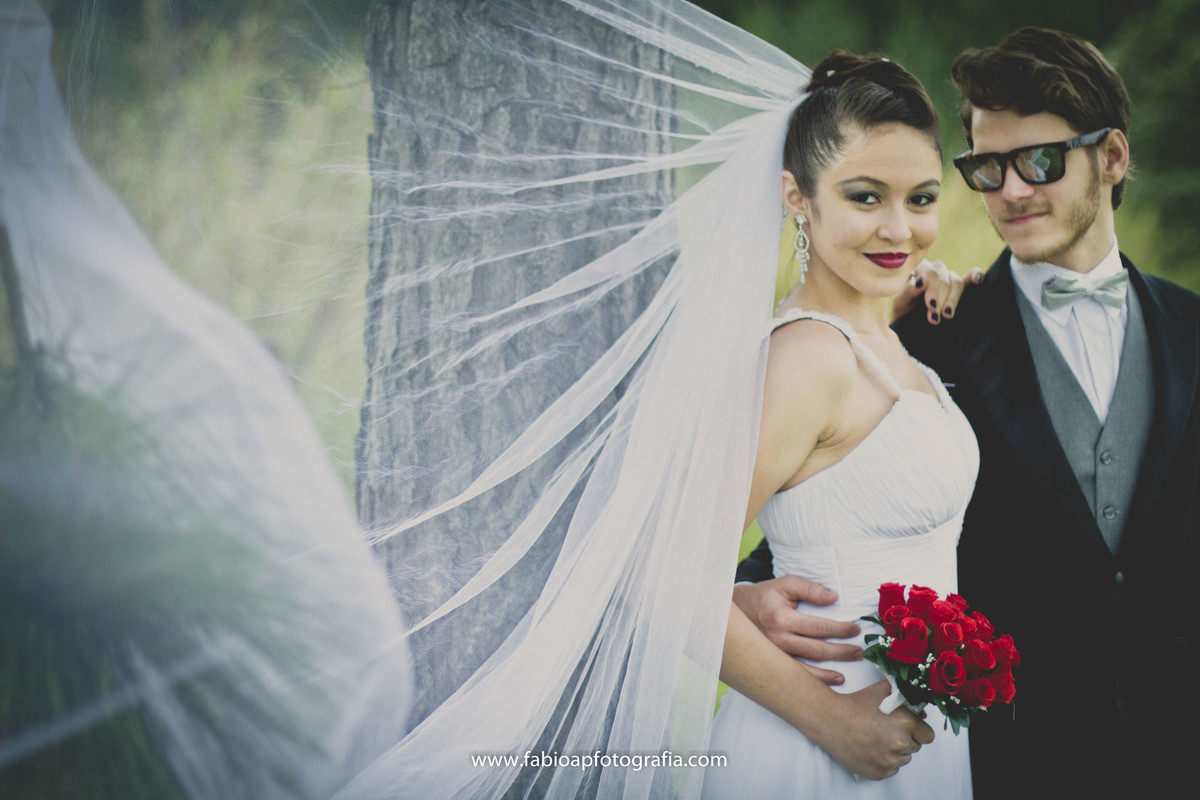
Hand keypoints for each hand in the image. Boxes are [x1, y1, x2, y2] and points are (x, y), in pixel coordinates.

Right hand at [732, 576, 861, 685]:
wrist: (735, 613)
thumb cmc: (764, 596)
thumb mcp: (785, 584)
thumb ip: (809, 588)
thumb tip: (833, 597)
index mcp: (781, 618)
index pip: (818, 627)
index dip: (840, 629)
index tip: (855, 629)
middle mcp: (777, 640)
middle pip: (816, 650)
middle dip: (841, 652)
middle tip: (859, 651)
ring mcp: (774, 655)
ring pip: (807, 669)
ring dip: (830, 672)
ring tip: (848, 671)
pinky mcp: (773, 664)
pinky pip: (797, 676)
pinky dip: (816, 681)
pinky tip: (832, 680)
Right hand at [813, 681, 935, 780]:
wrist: (830, 720)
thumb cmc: (855, 705)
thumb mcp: (882, 691)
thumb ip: (905, 696)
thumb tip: (921, 709)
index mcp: (906, 722)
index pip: (928, 735)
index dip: (918, 729)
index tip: (907, 726)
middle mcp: (900, 743)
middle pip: (916, 747)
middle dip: (905, 739)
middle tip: (887, 730)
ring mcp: (889, 760)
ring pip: (903, 759)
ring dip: (895, 751)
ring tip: (877, 739)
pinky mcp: (879, 773)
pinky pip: (891, 770)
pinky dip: (884, 762)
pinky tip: (871, 749)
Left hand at [891, 260, 984, 324]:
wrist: (907, 322)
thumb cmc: (901, 311)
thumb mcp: (900, 304)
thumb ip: (908, 291)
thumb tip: (922, 281)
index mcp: (917, 269)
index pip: (930, 274)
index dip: (933, 290)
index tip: (931, 307)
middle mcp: (933, 269)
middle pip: (943, 279)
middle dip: (940, 300)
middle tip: (935, 318)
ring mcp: (947, 276)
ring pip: (956, 282)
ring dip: (953, 299)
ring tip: (947, 314)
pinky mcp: (957, 286)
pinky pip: (968, 277)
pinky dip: (975, 276)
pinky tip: (980, 279)